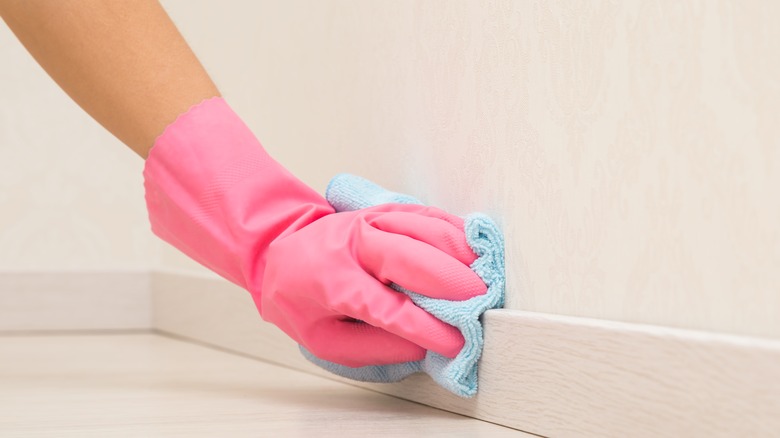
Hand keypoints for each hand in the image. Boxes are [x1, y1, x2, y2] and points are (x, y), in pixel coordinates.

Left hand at [144, 97, 485, 367]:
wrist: (278, 244)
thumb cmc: (300, 296)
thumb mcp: (321, 338)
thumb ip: (372, 348)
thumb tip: (421, 348)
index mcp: (334, 281)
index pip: (387, 308)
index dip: (426, 327)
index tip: (456, 343)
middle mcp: (355, 244)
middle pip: (412, 258)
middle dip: (453, 283)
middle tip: (483, 304)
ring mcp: (372, 221)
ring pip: (424, 230)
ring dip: (460, 253)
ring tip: (488, 277)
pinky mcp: (385, 210)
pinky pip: (426, 215)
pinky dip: (454, 231)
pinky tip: (475, 247)